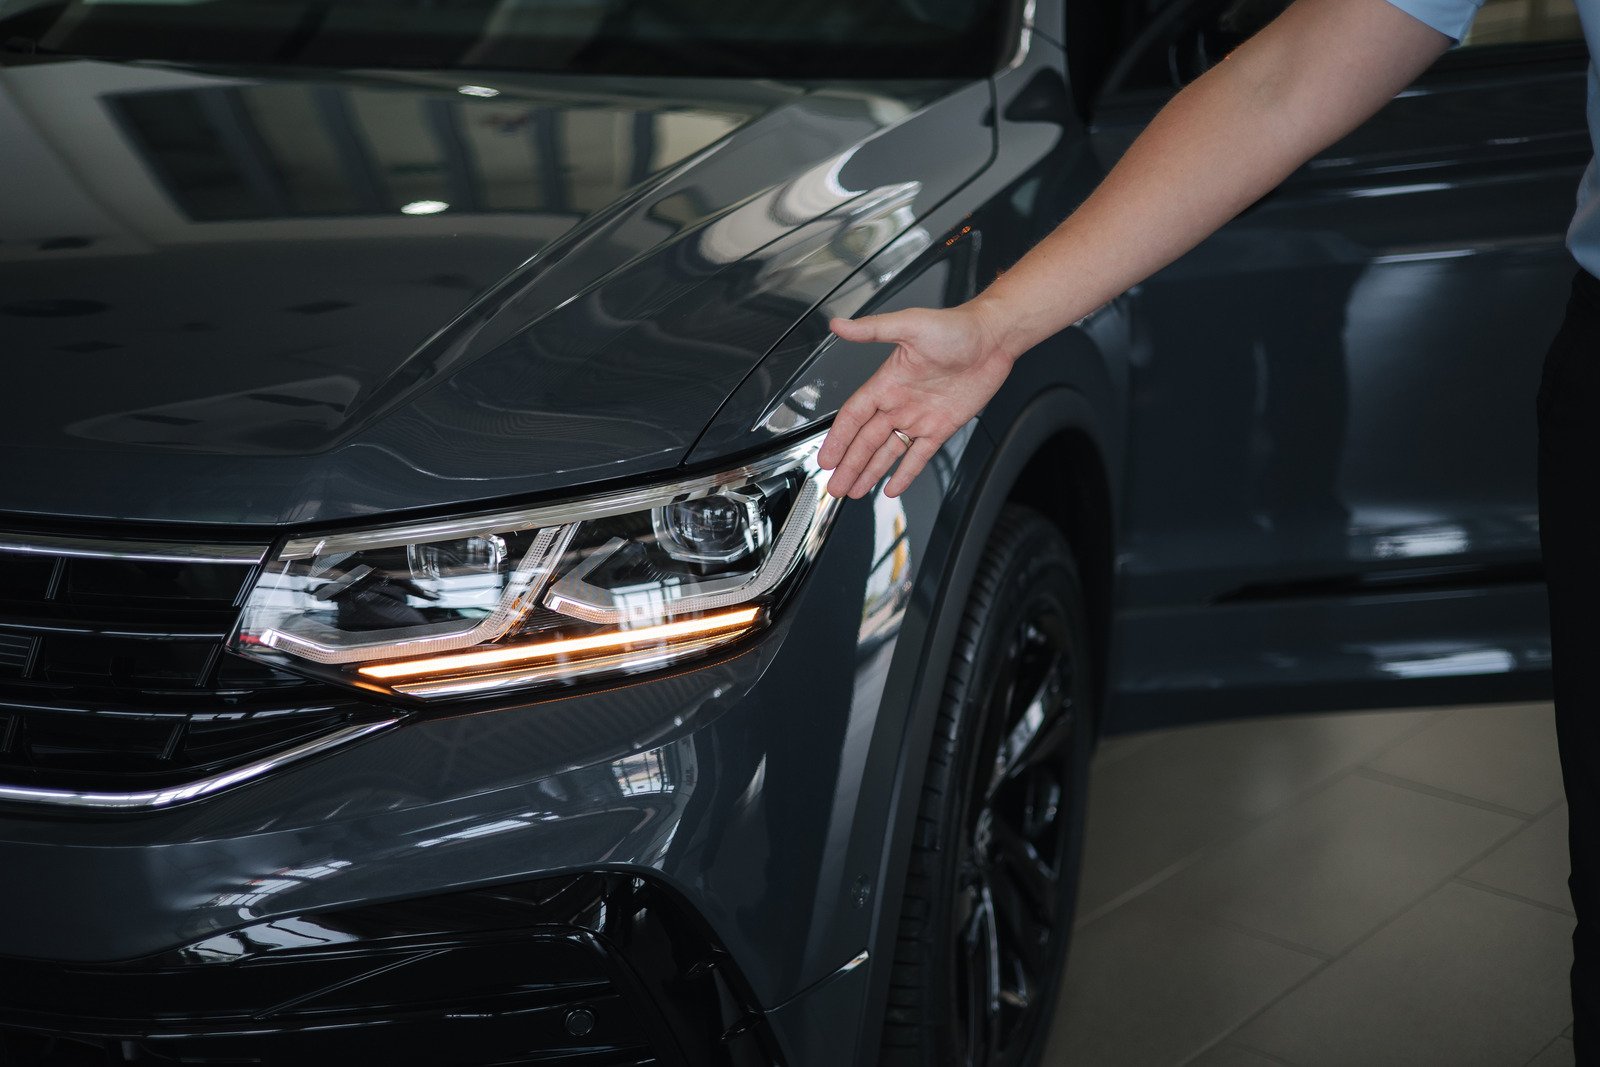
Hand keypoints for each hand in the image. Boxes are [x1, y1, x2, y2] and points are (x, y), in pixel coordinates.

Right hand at [819, 303, 1014, 497]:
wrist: (992, 338)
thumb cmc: (955, 327)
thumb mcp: (910, 325)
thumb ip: (872, 329)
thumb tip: (839, 325)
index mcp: (887, 382)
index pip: (854, 416)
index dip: (838, 439)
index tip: (825, 458)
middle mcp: (899, 403)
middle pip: (866, 441)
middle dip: (848, 465)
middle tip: (834, 485)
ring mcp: (919, 417)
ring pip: (887, 452)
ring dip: (869, 472)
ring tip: (852, 490)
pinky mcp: (941, 427)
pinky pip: (919, 455)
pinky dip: (905, 472)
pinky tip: (892, 486)